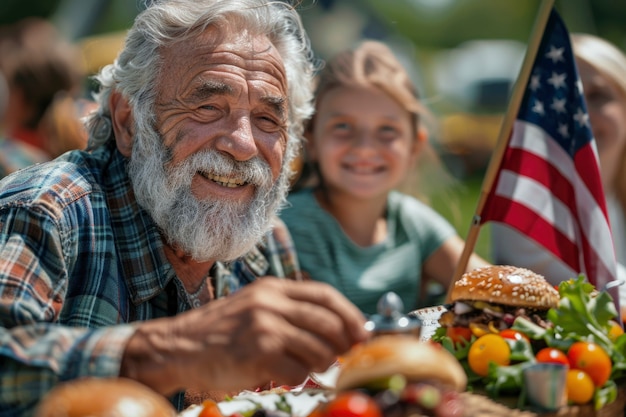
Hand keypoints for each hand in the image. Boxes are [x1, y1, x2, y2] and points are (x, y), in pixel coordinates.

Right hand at [121, 278, 367, 394]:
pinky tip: (284, 374)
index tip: (360, 333)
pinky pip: (298, 371)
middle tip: (340, 357)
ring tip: (309, 367)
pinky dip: (298, 377)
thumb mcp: (255, 306)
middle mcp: (271, 302)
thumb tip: (336, 328)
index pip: (325, 295)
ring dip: (321, 364)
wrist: (180, 347)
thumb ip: (289, 310)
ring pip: (319, 349)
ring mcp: (265, 326)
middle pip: (328, 322)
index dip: (349, 315)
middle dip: (341, 344)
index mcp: (273, 288)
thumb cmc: (220, 331)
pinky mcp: (259, 352)